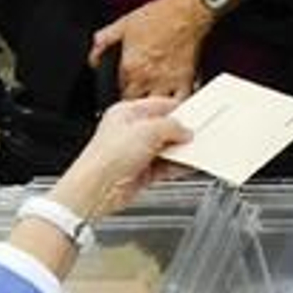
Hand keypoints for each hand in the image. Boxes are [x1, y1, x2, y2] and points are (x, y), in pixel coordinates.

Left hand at [49, 97, 192, 220]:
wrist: (97, 188)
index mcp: (126, 113)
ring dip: (180, 152)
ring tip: (195, 152)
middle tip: (195, 135)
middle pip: (162, 128)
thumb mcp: (146, 131)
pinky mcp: (140, 173)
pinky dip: (176, 167)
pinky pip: (164, 167)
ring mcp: (135, 153)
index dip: (176, 109)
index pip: (157, 105)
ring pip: (165, 149)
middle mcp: (130, 132)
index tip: (193, 114)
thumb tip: (184, 130)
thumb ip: (170, 127)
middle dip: (179, 133)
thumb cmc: (108, 156)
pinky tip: (186, 166)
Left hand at [88, 0, 215, 99]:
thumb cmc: (158, 16)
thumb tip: (94, 59)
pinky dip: (175, 104)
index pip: (118, 90)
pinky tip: (172, 102)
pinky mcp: (184, 81)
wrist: (185, 12)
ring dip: (152, 104)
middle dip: (134, 98)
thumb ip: (103, 41)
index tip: (125, 85)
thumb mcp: (123, 24)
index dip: (120, 88)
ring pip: (154, 105)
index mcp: (129, 66)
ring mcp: (165, 81)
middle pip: (134, 102)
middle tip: (138, 93)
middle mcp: (146, 78)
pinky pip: (179, 101)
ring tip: (153, 101)